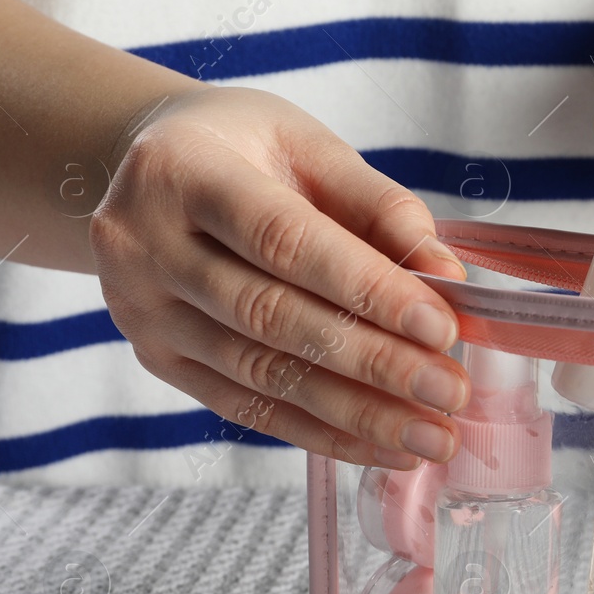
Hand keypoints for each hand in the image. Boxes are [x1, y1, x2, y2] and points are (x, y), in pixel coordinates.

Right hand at [90, 86, 469, 469]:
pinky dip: (320, 434)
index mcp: (182, 172)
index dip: (368, 289)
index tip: (442, 328)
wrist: (145, 168)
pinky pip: (245, 408)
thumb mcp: (308, 146)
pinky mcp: (157, 360)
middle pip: (272, 316)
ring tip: (430, 436)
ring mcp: (144, 311)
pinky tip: (380, 448)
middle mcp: (146, 245)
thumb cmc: (242, 148)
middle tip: (448, 392)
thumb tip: (446, 275)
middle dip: (374, 362)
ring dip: (356, 413)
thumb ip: (380, 205)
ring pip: (260, 374)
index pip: (285, 241)